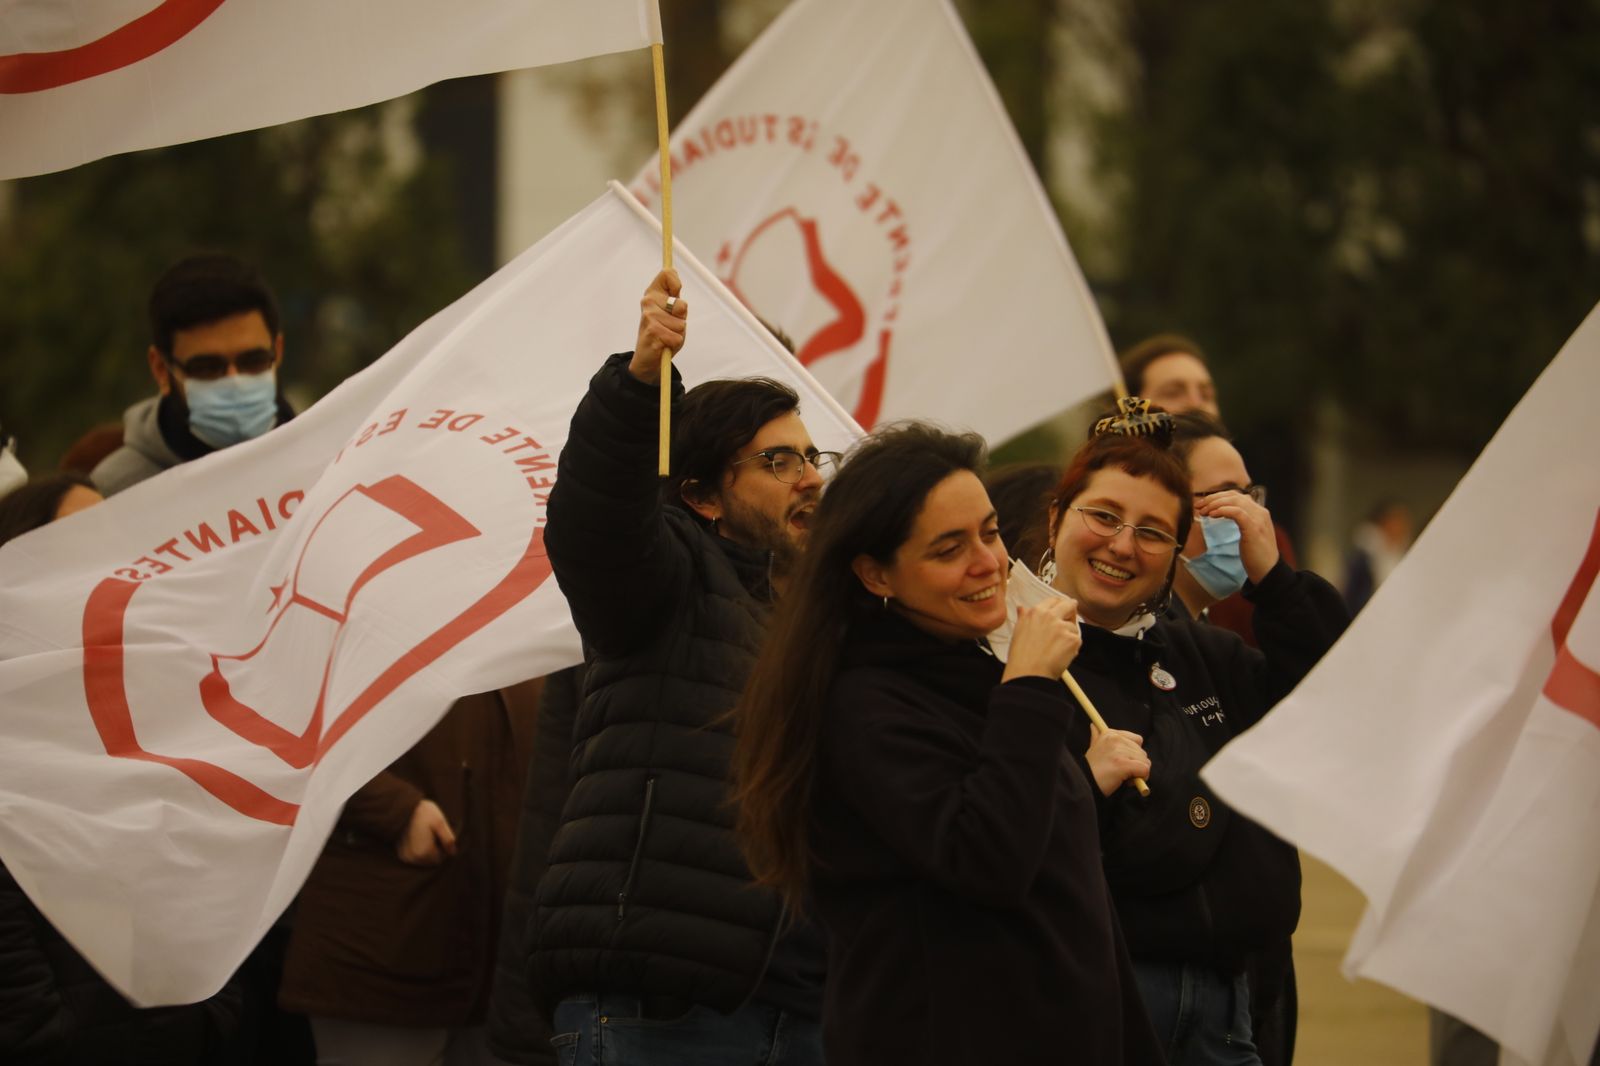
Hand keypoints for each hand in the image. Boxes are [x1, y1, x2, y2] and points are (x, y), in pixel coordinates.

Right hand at [395, 799, 455, 865]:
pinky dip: (418, 850)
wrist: (402, 807)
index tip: (439, 834)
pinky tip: (417, 837)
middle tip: (432, 834)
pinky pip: (414, 856)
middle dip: (434, 850)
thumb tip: (453, 853)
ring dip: (426, 851)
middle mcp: (413, 858)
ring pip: (422, 859)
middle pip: (431, 861)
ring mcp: (405, 856)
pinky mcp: (400, 853)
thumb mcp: (440, 822)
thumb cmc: (423, 813)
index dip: (443, 847)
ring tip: (425, 834)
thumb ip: (448, 840)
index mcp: (424, 853)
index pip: (440, 858)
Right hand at [629, 269, 687, 383]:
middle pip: (682, 305)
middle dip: (681, 319)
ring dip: (678, 334)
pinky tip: (663, 344)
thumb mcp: (673, 314)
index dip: (676, 285)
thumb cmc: (664, 333)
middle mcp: (648, 301)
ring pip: (681, 324)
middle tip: (669, 326)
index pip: (668, 274)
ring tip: (666, 336)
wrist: (648, 358)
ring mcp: (648, 315)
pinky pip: (677, 337)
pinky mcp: (652, 330)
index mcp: (653, 293)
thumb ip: (677, 300)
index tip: (674, 296)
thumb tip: (675, 283)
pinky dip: (675, 343)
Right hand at [1002, 596, 1082, 681]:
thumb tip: (1022, 608)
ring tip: (1057, 649)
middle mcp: (1050, 616)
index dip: (1059, 604)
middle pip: (1069, 605)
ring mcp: (1062, 627)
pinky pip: (1077, 641)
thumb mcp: (1018, 631)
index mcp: (1036, 612)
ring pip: (1073, 627)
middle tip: (1071, 618)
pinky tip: (1061, 655)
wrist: (1028, 674)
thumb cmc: (1021, 657)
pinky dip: (1072, 648)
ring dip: (1069, 636)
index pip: (1054, 600)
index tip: (1062, 608)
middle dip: (1072, 611)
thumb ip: (1024, 617)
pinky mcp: (1073, 639)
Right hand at [1085, 728, 1151, 796]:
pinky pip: (1144, 770)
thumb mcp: (1093, 748)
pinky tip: (1128, 782)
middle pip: (1142, 752)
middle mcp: (1116, 739)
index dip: (1134, 752)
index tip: (1124, 760)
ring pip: (1145, 762)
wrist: (1084, 784)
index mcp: (1111, 734)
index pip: (1137, 740)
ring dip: (1138, 772)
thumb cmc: (1091, 768)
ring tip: (1124, 777)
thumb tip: (1094, 725)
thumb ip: (1096, 736)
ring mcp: (1120, 752)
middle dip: (1136, 764)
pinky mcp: (1124, 764)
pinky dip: (1141, 778)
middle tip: (1123, 772)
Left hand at [1194, 489, 1277, 582]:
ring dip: (1215, 504)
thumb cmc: (1256, 555)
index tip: (1203, 504)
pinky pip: (1238, 512)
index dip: (1218, 497)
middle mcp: (1260, 512)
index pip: (1236, 496)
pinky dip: (1223, 510)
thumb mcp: (1248, 533)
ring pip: (1235, 501)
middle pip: (1234, 496)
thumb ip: (1240, 520)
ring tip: (1203, 511)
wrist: (1268, 571)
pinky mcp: (1254, 528)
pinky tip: (1212, 515)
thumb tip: (1219, 513)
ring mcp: (1258, 519)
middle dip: (1213, 498)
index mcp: (1259, 512)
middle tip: (1198, 506)